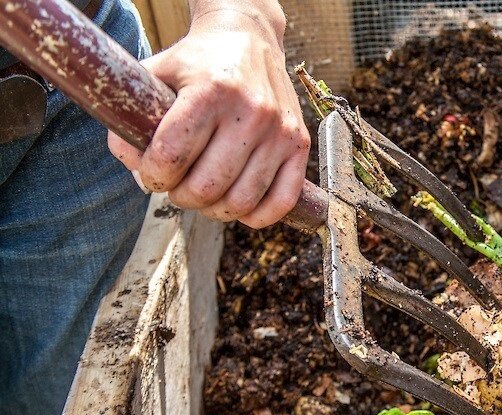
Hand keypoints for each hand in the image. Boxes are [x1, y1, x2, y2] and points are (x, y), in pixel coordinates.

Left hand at [108, 4, 308, 227]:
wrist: (249, 39)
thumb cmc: (196, 64)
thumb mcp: (154, 77)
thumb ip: (132, 124)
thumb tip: (137, 174)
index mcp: (211, 90)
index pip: (171, 157)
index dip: (152, 176)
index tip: (152, 173)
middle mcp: (251, 111)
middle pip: (206, 187)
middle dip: (181, 197)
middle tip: (177, 187)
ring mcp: (279, 130)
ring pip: (241, 201)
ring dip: (213, 210)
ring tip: (204, 195)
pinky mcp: (299, 144)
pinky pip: (281, 201)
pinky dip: (256, 216)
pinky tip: (238, 206)